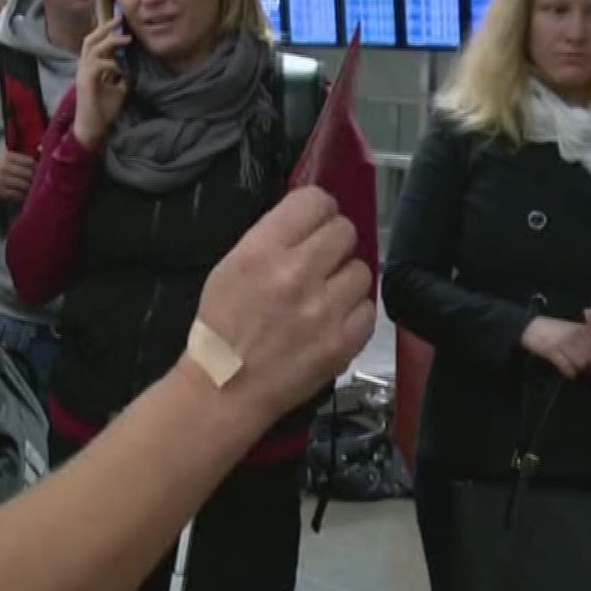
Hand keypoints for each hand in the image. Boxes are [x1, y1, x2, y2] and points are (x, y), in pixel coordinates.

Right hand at [0, 149, 36, 201]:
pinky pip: (17, 195)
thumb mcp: (3, 158)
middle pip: (29, 174)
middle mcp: (4, 167)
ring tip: (34, 191)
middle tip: (40, 184)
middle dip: (36, 180)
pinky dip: (23, 196)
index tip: (41, 172)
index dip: (38, 168)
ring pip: (24, 185)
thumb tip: (39, 163)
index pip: (30, 162)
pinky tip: (25, 197)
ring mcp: (1, 180)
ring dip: (31, 189)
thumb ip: (19, 159)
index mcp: (7, 156)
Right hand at [72, 17, 131, 150]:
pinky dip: (110, 64)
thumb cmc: (103, 110)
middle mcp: (84, 67)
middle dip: (104, 28)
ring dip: (110, 41)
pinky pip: (97, 65)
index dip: (107, 32)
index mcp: (90, 67)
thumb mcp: (118, 90)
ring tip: (127, 39)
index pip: (96, 43)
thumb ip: (122, 77)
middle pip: (90, 39)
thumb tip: (130, 68)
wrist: (93, 128)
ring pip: (92, 48)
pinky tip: (120, 69)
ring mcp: (83, 73)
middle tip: (119, 19)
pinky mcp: (85, 82)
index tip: (121, 23)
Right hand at [189, 186, 375, 425]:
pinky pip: (368, 310)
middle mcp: (297, 273)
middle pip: (345, 231)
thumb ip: (270, 240)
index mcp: (262, 250)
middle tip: (321, 262)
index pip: (315, 201)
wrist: (224, 389)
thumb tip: (308, 222)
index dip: (318, 210)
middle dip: (333, 244)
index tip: (315, 224)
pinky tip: (333, 321)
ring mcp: (325, 309)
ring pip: (362, 270)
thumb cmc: (221, 327)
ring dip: (345, 280)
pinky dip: (353, 314)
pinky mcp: (343, 341)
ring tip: (326, 296)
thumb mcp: (229, 268)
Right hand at [521, 316, 590, 378]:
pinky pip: (567, 367)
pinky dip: (570, 373)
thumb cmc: (551, 329)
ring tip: (574, 371)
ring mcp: (564, 342)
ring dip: (578, 371)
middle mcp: (576, 335)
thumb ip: (585, 339)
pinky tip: (568, 374)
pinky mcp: (552, 350)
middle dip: (587, 368)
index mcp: (582, 329)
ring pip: (581, 364)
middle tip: (582, 371)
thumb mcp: (572, 329)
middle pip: (590, 359)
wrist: (529, 326)